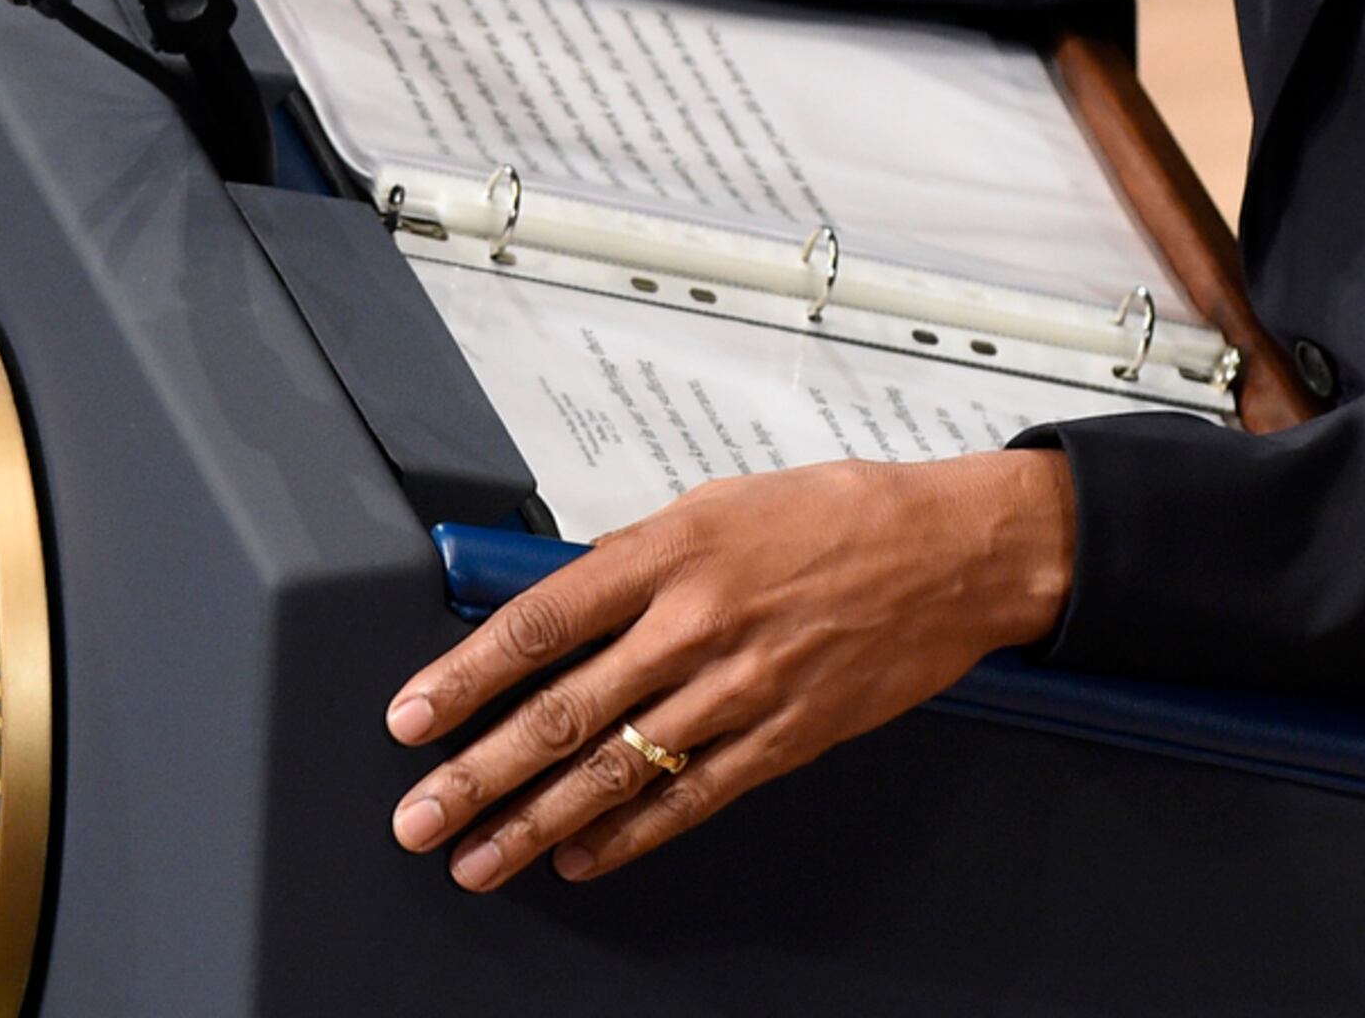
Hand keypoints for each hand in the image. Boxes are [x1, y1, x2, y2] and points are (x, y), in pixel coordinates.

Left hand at [384, 449, 1074, 891]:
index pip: (538, 623)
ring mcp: (741, 688)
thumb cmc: (835, 514)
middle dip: (478, 773)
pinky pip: (693, 796)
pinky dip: (631, 835)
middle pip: (563, 711)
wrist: (951, 551)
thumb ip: (634, 559)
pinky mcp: (786, 737)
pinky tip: (583, 858)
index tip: (413, 716)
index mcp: (669, 552)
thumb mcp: (715, 504)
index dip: (464, 677)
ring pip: (616, 768)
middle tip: (420, 815)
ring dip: (536, 823)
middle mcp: (696, 623)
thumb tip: (557, 605)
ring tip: (479, 858)